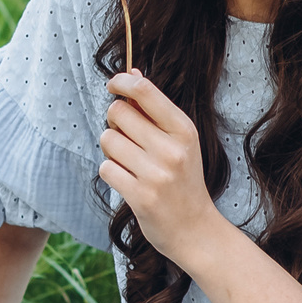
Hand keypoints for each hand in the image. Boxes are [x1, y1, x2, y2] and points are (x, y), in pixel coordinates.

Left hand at [98, 71, 230, 263]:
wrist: (196, 230)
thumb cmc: (184, 180)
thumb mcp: (179, 141)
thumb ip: (154, 108)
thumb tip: (132, 72)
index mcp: (184, 130)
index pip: (145, 91)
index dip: (121, 82)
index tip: (113, 85)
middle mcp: (172, 149)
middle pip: (118, 113)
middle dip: (115, 122)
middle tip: (126, 137)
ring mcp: (156, 174)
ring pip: (107, 140)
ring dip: (111, 149)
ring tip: (128, 162)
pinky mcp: (140, 196)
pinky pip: (106, 168)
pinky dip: (110, 172)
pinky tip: (127, 180)